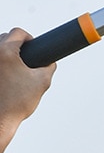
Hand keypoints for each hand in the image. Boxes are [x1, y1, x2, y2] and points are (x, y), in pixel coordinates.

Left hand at [0, 28, 55, 152]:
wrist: (0, 119)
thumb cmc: (16, 103)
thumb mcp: (42, 82)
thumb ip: (49, 67)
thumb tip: (49, 62)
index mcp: (6, 52)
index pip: (18, 32)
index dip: (29, 38)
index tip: (33, 46)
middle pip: (5, 38)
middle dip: (16, 45)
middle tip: (26, 58)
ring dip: (6, 53)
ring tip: (15, 67)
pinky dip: (1, 64)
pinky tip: (6, 76)